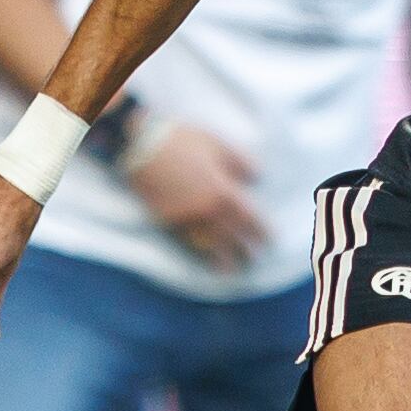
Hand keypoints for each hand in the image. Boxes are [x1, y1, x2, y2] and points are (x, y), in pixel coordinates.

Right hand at [123, 122, 265, 267]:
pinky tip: (203, 258)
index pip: (249, 219)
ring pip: (208, 244)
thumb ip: (242, 162)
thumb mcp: (219, 145)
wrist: (141, 145)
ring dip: (221, 258)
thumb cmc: (183, 141)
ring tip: (231, 269)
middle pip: (231, 237)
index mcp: (222, 191)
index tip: (270, 241)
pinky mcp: (166, 219)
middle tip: (253, 261)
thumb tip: (257, 178)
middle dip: (244, 251)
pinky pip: (186, 241)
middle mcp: (206, 210)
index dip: (261, 232)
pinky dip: (197, 252)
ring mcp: (185, 217)